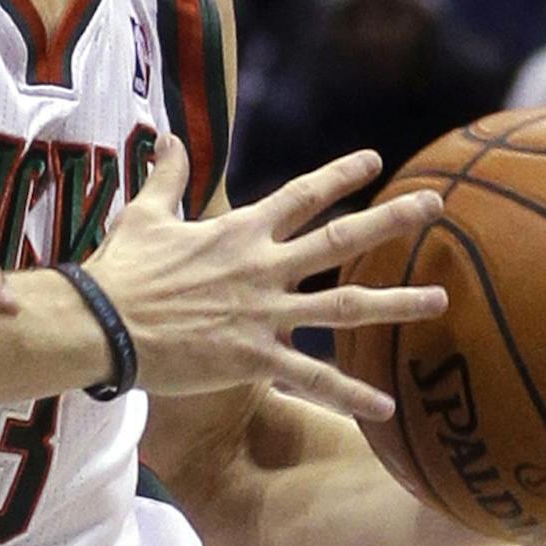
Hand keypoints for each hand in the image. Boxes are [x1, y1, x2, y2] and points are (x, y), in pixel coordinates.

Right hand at [87, 146, 447, 420]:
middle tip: (437, 203)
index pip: (301, 195)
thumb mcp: (145, 215)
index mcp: (240, 232)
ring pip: (345, 306)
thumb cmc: (122, 269)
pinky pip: (313, 378)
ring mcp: (264, 313)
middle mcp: (263, 267)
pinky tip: (389, 409)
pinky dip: (351, 395)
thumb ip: (166, 176)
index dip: (340, 174)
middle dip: (392, 220)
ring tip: (441, 300)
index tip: (376, 161)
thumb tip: (167, 136)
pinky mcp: (254, 358)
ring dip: (395, 302)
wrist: (104, 323)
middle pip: (341, 238)